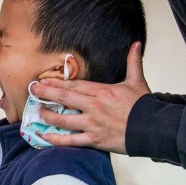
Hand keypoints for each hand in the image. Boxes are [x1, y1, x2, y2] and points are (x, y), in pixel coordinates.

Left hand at [28, 42, 149, 153]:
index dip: (56, 83)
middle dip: (46, 93)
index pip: (74, 86)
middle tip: (31, 90)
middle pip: (64, 98)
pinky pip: (72, 140)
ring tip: (37, 111)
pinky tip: (45, 136)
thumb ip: (133, 62)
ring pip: (64, 120)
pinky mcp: (95, 140)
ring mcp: (93, 124)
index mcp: (102, 92)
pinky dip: (57, 139)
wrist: (153, 129)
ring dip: (48, 115)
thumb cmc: (144, 106)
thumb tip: (135, 44)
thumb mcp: (137, 81)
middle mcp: (94, 107)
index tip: (43, 80)